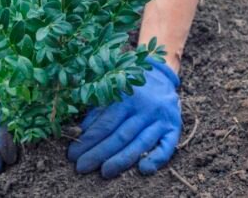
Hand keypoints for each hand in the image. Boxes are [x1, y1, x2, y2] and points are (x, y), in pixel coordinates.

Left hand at [68, 58, 180, 177]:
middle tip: (82, 167)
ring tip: (105, 172)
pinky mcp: (174, 127)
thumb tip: (81, 132)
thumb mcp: (112, 91)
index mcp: (126, 96)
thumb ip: (98, 110)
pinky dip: (157, 159)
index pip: (105, 123)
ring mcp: (161, 118)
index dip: (88, 140)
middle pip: (120, 135)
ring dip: (122, 160)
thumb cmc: (129, 86)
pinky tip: (143, 169)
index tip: (73, 154)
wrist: (160, 74)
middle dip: (99, 153)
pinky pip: (167, 146)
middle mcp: (145, 107)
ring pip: (140, 143)